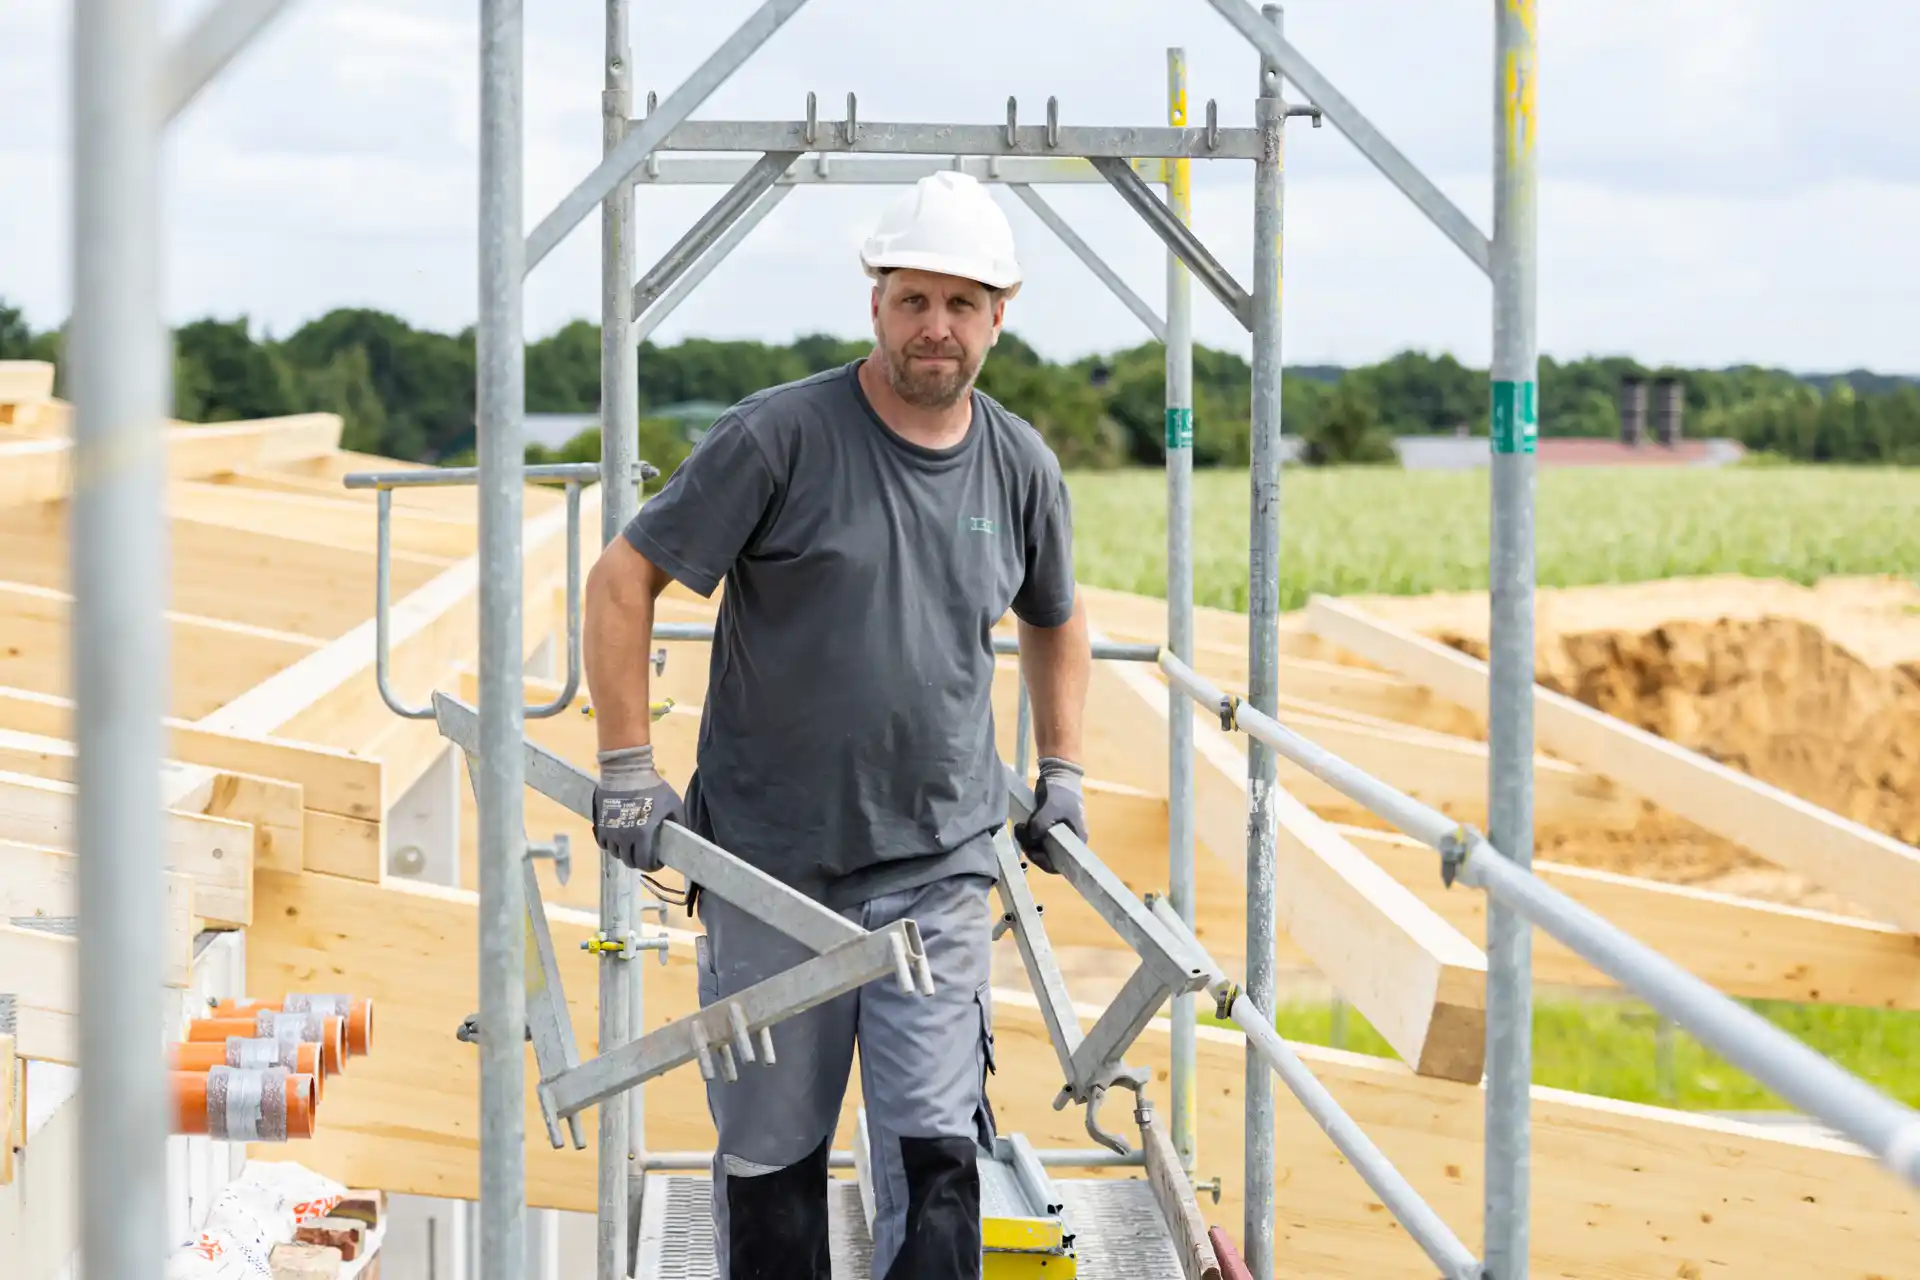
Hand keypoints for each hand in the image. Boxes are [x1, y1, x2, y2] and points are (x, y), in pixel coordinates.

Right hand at [593, 744, 682, 873]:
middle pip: (629, 862)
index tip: (658, 862)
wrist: (626, 771)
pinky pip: (603, 843)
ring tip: (633, 846)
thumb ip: (679, 823)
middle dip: (639, 861)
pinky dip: (611, 844)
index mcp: (642, 835)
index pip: (645, 863)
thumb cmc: (653, 787)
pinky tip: (619, 839)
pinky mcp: (599, 823)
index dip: (653, 866)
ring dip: (625, 853)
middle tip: (646, 855)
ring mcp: (609, 831)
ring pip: (615, 853)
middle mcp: (623, 837)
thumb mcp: (673, 805)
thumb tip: (682, 837)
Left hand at [1013, 757, 1086, 874]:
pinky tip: (1021, 826)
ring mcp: (1055, 835)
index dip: (1044, 862)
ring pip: (1038, 848)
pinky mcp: (1045, 828)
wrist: (1058, 774)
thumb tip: (1030, 838)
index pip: (1060, 864)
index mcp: (1076, 841)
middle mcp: (1066, 842)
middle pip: (1046, 857)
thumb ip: (1041, 825)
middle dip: (1032, 849)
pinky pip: (1034, 838)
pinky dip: (1026, 835)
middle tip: (1022, 835)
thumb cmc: (1062, 793)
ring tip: (1020, 827)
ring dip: (1027, 841)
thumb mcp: (1052, 808)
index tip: (1032, 851)